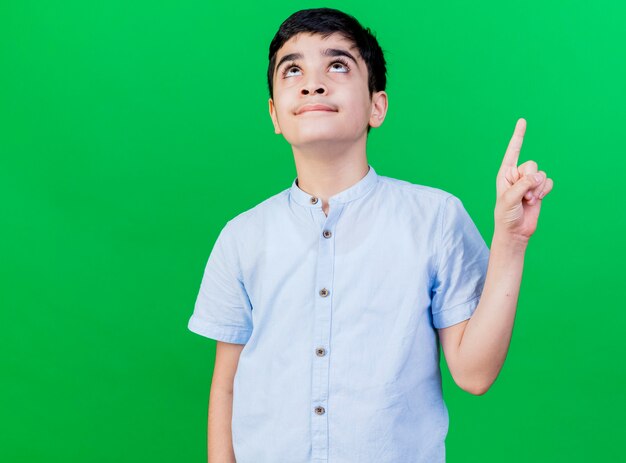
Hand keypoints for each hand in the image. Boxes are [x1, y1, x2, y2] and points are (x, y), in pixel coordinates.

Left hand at [494, 118, 553, 241]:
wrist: (515, 231)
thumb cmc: (506, 215)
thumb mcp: (509, 198)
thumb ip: (522, 184)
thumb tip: (538, 176)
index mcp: (505, 173)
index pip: (513, 151)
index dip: (518, 136)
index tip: (523, 121)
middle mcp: (517, 175)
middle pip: (531, 164)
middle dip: (530, 181)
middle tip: (523, 196)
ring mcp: (529, 182)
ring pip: (541, 174)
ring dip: (537, 189)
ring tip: (528, 201)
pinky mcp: (539, 190)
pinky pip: (549, 182)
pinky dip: (545, 191)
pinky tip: (537, 200)